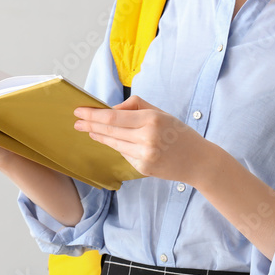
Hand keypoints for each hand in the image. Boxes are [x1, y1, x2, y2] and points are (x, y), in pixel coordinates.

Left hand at [73, 95, 212, 183]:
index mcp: (152, 120)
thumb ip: (135, 107)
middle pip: (110, 131)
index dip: (93, 115)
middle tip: (76, 122)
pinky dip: (117, 146)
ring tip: (89, 131)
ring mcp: (144, 155)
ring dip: (99, 137)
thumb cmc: (178, 133)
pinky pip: (124, 154)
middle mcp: (147, 138)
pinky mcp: (143, 168)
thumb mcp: (160, 112)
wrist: (198, 161)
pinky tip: (110, 141)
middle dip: (90, 126)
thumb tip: (111, 110)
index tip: (79, 111)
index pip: (114, 117)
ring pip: (114, 143)